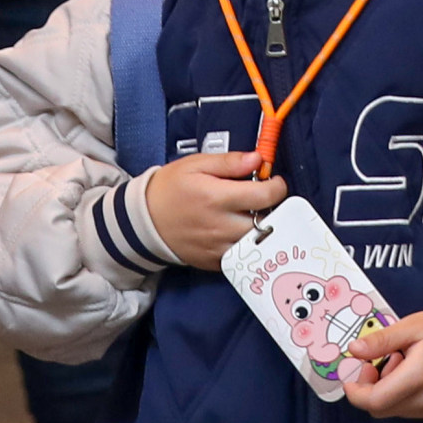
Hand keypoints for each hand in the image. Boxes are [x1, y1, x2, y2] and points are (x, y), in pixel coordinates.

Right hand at [142, 150, 287, 270]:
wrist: (144, 221)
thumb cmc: (170, 188)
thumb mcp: (196, 165)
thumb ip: (229, 162)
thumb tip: (257, 159)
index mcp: (216, 198)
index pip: (264, 196)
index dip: (277, 187)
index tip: (274, 182)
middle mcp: (220, 226)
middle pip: (266, 223)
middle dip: (272, 210)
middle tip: (263, 200)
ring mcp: (217, 248)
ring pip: (256, 243)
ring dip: (260, 229)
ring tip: (251, 215)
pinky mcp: (213, 263)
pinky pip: (242, 256)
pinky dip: (246, 245)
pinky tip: (237, 231)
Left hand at [336, 303, 422, 419]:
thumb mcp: (413, 326)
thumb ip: (382, 340)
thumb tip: (354, 350)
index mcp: (418, 377)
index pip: (374, 401)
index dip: (356, 392)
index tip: (355, 373)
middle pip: (381, 409)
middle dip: (372, 388)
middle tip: (383, 361)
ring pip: (395, 410)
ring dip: (389, 392)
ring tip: (404, 364)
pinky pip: (411, 410)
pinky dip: (404, 396)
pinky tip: (416, 375)